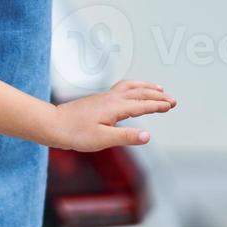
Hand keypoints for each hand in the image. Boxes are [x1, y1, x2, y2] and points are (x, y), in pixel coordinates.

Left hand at [52, 79, 175, 151]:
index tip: (172, 105)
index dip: (158, 105)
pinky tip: (133, 93)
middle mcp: (110, 99)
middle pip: (139, 93)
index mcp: (114, 107)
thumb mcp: (103, 139)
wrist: (53, 125)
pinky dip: (133, 88)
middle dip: (157, 95)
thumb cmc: (75, 133)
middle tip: (172, 99)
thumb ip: (126, 137)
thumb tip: (147, 135)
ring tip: (158, 89)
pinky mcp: (98, 100)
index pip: (142, 104)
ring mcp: (104, 98)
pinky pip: (121, 89)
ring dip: (145, 87)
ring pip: (129, 87)